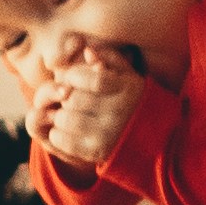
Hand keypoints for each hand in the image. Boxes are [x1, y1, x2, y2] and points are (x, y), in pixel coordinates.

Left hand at [33, 40, 146, 172]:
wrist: (148, 138)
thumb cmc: (130, 98)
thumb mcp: (126, 75)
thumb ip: (109, 59)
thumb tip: (87, 51)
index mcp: (127, 90)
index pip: (94, 80)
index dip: (74, 75)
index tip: (70, 76)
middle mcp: (119, 114)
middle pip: (74, 99)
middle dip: (65, 94)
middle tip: (68, 95)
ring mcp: (107, 135)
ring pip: (64, 119)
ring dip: (60, 113)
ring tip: (69, 112)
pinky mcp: (95, 152)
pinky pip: (60, 139)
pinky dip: (57, 132)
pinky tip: (67, 128)